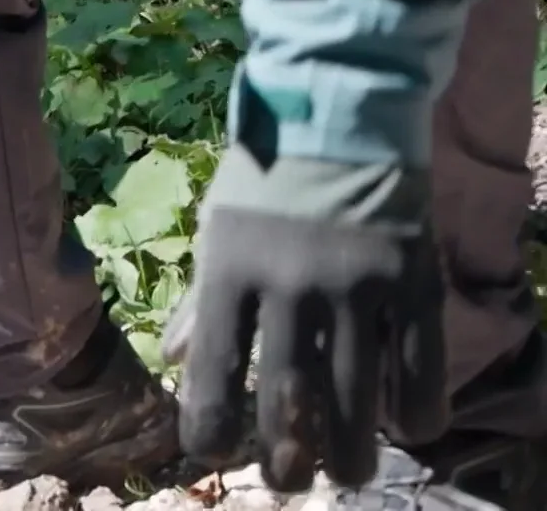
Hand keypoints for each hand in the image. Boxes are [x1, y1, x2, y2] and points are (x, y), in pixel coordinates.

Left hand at [168, 203, 445, 491]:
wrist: (341, 114)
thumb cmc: (267, 177)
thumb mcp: (218, 229)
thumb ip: (200, 298)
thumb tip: (169, 358)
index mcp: (231, 270)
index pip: (210, 367)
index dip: (207, 424)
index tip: (209, 454)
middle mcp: (291, 284)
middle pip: (285, 394)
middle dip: (284, 454)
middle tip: (287, 485)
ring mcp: (356, 285)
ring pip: (355, 392)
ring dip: (351, 447)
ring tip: (346, 477)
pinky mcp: (411, 280)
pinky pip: (418, 360)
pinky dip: (416, 405)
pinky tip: (409, 430)